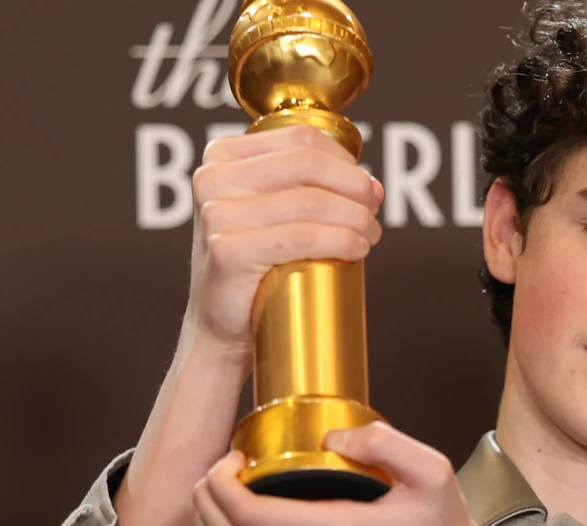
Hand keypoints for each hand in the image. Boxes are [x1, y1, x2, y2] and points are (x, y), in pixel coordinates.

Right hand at [183, 125, 384, 359]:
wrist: (221, 326)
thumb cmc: (254, 269)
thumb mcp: (272, 214)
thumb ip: (310, 189)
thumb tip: (374, 186)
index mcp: (222, 157)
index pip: (301, 139)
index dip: (346, 161)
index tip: (365, 190)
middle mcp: (213, 178)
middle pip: (308, 164)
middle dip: (355, 187)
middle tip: (373, 213)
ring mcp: (217, 214)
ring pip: (311, 202)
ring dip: (355, 217)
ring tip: (369, 236)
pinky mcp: (228, 251)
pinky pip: (302, 237)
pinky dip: (340, 240)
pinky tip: (357, 249)